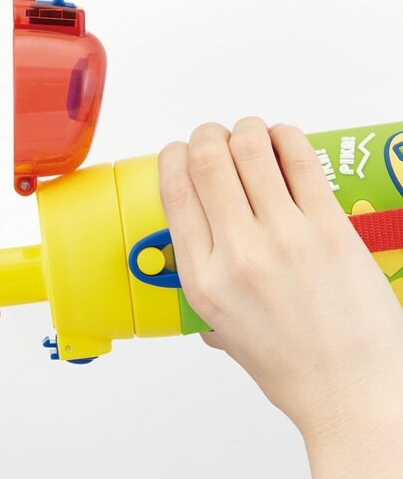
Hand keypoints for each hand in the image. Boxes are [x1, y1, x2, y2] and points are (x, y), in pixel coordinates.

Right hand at [158, 117, 402, 441]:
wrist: (349, 391)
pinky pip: (301, 158)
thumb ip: (204, 282)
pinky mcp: (329, 227)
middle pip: (207, 159)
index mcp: (203, 279)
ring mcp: (285, 236)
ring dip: (245, 130)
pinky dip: (286, 136)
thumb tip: (202, 246)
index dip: (172, 157)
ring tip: (250, 136)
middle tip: (214, 138)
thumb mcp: (221, 329)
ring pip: (251, 147)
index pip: (174, 191)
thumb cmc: (288, 365)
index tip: (179, 153)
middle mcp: (237, 252)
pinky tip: (284, 142)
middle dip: (206, 135)